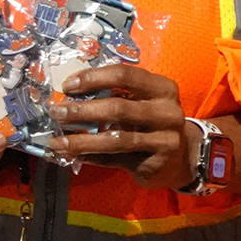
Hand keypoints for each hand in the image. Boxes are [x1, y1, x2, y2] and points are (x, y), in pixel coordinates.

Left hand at [49, 65, 195, 189]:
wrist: (183, 156)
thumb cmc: (153, 121)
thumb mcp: (143, 102)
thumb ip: (115, 95)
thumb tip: (70, 96)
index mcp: (162, 88)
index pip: (125, 76)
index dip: (94, 78)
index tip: (68, 85)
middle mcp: (167, 112)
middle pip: (118, 108)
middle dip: (82, 110)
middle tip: (57, 112)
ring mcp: (164, 140)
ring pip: (116, 139)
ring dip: (82, 140)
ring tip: (58, 142)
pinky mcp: (155, 164)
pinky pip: (116, 159)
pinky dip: (92, 157)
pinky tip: (74, 155)